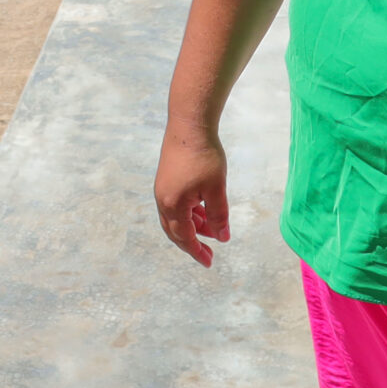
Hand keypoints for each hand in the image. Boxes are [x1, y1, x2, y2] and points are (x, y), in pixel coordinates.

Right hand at [154, 128, 230, 266]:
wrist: (189, 125)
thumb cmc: (204, 156)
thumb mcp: (216, 189)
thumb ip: (219, 216)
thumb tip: (223, 237)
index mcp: (173, 205)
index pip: (185, 237)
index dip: (197, 251)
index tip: (209, 262)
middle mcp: (163, 199)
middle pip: (175, 231)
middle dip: (192, 243)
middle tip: (209, 254)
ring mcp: (163, 189)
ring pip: (176, 217)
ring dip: (193, 226)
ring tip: (213, 228)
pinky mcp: (167, 179)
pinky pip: (175, 205)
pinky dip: (189, 213)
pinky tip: (204, 209)